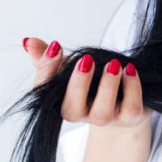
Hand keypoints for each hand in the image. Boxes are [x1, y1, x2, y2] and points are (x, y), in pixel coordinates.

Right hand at [23, 37, 151, 129]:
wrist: (125, 102)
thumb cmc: (91, 82)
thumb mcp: (69, 66)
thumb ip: (47, 56)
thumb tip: (29, 41)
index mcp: (60, 101)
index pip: (44, 93)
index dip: (47, 71)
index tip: (57, 47)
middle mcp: (81, 114)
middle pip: (72, 109)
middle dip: (78, 83)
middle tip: (87, 59)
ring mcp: (106, 119)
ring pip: (102, 112)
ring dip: (107, 86)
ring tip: (114, 64)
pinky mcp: (130, 118)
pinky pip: (130, 108)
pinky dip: (132, 87)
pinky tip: (130, 69)